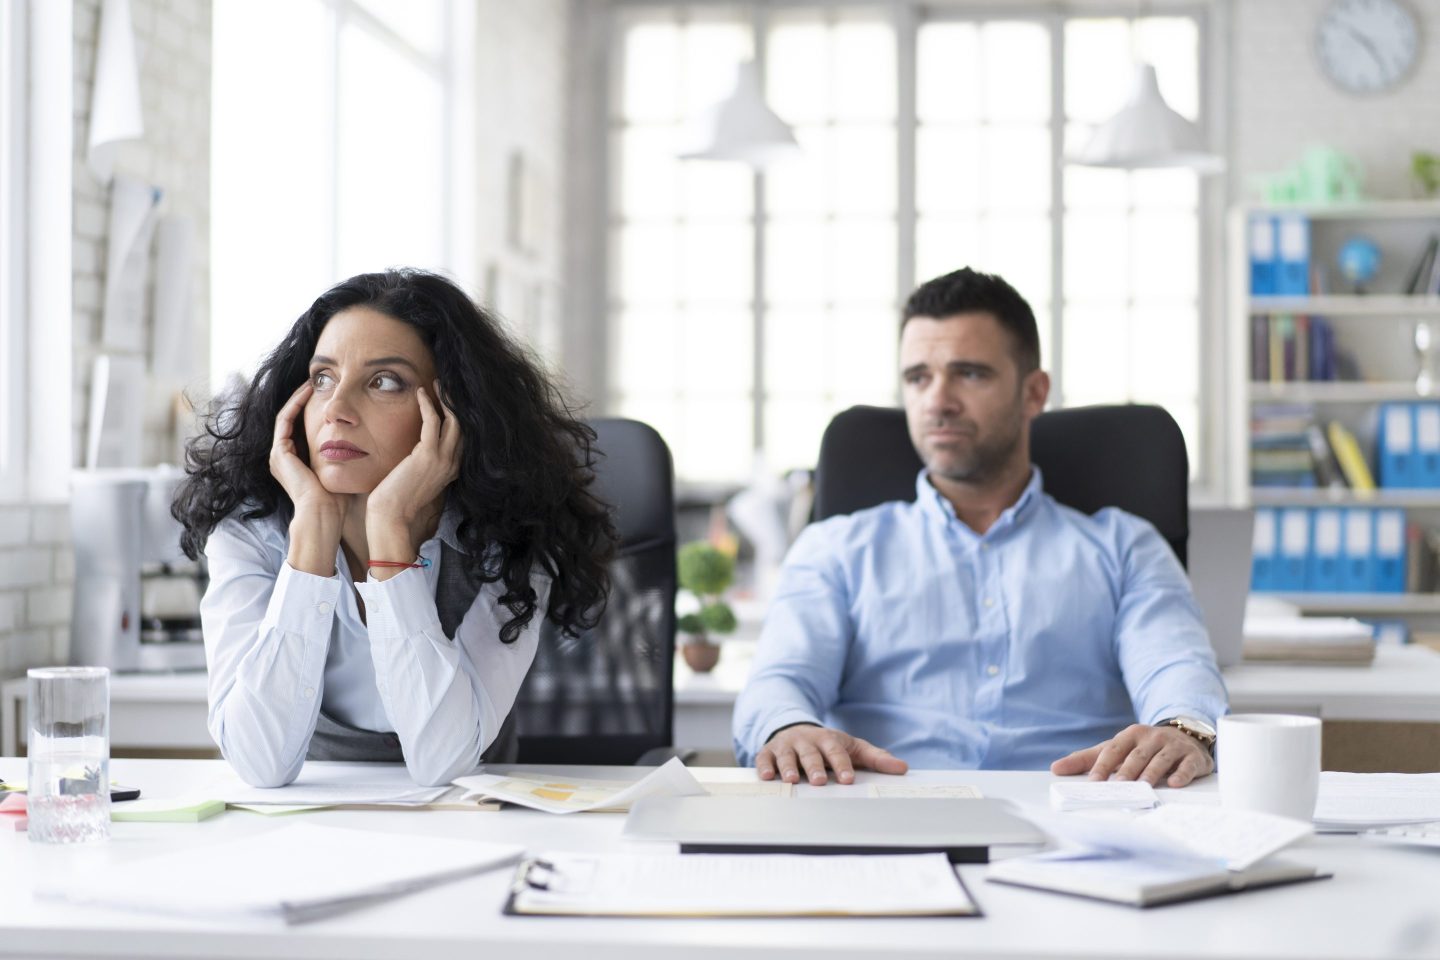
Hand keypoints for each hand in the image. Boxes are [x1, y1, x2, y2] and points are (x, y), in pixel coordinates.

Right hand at [270, 382, 346, 573]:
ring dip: (298, 397)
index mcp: (295, 463)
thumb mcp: (342, 472)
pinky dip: (295, 404)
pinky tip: (308, 391)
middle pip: (291, 419)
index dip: (312, 410)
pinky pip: (284, 419)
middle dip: (302, 399)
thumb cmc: (338, 501)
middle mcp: (283, 458)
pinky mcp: (279, 452)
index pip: (300, 428)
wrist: (323, 516)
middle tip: (317, 381)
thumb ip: (347, 458)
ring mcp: (278, 455)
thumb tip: (368, 446)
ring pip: (285, 415)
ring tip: (312, 381)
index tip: (328, 395)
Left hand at [366, 382, 462, 551]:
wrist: (391, 516)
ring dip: (446, 399)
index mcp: (452, 470)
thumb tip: (417, 452)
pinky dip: (428, 404)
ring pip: (454, 421)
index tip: (449, 399)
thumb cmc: (398, 501)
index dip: (458, 416)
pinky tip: (421, 393)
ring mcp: (443, 460)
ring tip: (437, 384)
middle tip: (446, 385)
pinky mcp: (428, 455)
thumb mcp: (418, 480)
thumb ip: (424, 465)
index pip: (462, 437)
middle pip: (463, 426)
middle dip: (456, 403)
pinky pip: (433, 422)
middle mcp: (453, 463)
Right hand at [755, 724, 908, 785]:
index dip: (842, 765)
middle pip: (811, 754)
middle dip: (814, 767)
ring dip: (788, 767)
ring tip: (791, 780)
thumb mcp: (853, 747)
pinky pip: (764, 759)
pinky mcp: (769, 752)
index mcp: (828, 739)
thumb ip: (876, 758)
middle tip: (818, 781)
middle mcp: (806, 741)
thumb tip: (903, 768)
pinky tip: (767, 777)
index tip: (848, 779)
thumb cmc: (829, 745)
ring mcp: (786, 746)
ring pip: (787, 756)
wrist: (796, 729)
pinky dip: (764, 767)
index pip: (836, 752)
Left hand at [1050, 723, 1213, 787]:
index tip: (1093, 782)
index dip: (1103, 765)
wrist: (1185, 735)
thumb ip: (1087, 759)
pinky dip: (1181, 774)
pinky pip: (1187, 765)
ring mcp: (1173, 746)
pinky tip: (1175, 784)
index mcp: (1130, 735)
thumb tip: (1056, 768)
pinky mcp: (1192, 756)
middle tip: (1118, 786)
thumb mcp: (1116, 749)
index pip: (1113, 750)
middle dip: (1127, 770)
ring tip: (1142, 787)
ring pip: (1160, 760)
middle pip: (1137, 755)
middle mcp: (1151, 738)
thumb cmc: (1143, 747)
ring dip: (1151, 773)